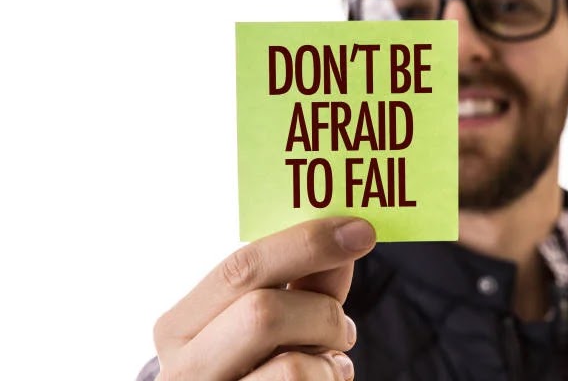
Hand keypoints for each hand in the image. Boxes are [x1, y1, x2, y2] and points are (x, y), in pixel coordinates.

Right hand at [153, 217, 375, 380]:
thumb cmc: (250, 367)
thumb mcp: (267, 323)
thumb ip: (302, 285)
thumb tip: (346, 238)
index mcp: (180, 325)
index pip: (239, 268)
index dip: (305, 245)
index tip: (358, 232)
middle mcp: (183, 367)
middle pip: (263, 313)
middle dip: (321, 311)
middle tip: (344, 327)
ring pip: (292, 368)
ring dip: (330, 360)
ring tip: (331, 361)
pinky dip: (328, 379)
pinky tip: (322, 379)